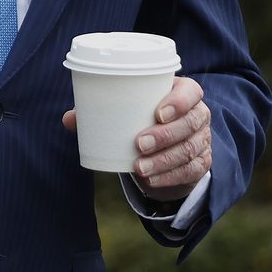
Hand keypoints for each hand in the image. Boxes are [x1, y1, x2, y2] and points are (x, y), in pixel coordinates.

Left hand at [61, 76, 210, 201]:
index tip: (157, 113)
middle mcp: (198, 114)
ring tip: (138, 168)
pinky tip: (151, 180)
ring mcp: (202, 139)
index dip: (179, 101)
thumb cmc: (143, 117)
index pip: (191, 91)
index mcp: (183, 92)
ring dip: (164, 160)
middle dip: (165, 135)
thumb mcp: (127, 110)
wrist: (165, 144)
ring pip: (190, 149)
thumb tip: (69, 120)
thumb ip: (99, 112)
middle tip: (139, 144)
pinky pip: (191, 171)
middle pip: (190, 123)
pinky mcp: (202, 163)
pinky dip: (170, 177)